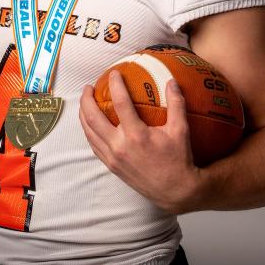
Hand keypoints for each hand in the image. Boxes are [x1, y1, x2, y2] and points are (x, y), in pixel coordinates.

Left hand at [79, 70, 203, 213]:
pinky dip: (89, 131)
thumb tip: (172, 81)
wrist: (174, 190)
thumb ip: (176, 104)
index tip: (114, 73)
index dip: (115, 85)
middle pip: (93, 118)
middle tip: (89, 87)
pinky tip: (91, 123)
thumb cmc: (178, 159)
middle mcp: (120, 146)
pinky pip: (93, 145)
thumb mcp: (181, 130)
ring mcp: (113, 157)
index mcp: (136, 135)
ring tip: (86, 102)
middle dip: (86, 99)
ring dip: (83, 114)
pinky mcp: (110, 166)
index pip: (120, 103)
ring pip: (89, 132)